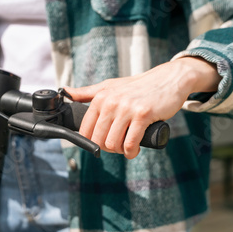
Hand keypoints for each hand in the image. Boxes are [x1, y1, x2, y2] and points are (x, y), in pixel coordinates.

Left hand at [64, 57, 219, 158]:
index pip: (85, 130)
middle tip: (118, 146)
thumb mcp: (109, 86)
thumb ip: (86, 92)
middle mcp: (111, 102)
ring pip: (114, 143)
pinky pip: (131, 143)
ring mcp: (127, 108)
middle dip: (108, 148)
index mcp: (100, 97)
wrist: (168, 79)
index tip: (102, 143)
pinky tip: (134, 150)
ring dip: (120, 151)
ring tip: (127, 147)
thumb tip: (64, 92)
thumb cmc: (137, 86)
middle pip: (99, 140)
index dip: (92, 142)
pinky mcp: (143, 115)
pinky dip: (132, 152)